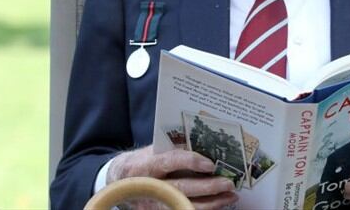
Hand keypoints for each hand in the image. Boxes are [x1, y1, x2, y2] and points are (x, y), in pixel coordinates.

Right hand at [107, 146, 237, 209]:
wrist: (119, 181)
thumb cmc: (142, 161)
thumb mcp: (153, 150)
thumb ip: (175, 148)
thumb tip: (207, 145)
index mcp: (146, 164)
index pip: (170, 162)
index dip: (190, 161)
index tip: (210, 164)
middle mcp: (149, 186)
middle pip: (181, 188)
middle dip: (208, 187)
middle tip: (228, 183)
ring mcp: (152, 204)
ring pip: (184, 205)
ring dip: (212, 203)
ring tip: (230, 196)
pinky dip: (203, 209)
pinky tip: (218, 204)